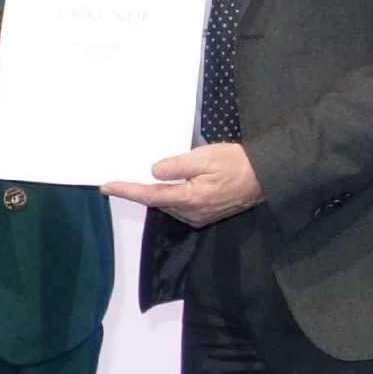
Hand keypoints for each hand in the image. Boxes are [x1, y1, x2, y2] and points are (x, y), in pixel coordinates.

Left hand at [101, 142, 263, 226]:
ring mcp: (198, 216)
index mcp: (189, 198)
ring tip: (143, 178)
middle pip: (157, 202)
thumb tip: (154, 171)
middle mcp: (191, 212)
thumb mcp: (205, 157)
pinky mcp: (205, 215)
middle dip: (139, 191)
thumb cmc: (237, 163)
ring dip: (156, 193)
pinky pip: (180, 206)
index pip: (149, 195)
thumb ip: (177, 165)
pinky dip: (170, 196)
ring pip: (168, 204)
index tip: (106, 187)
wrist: (266, 177)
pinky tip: (169, 184)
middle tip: (121, 178)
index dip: (126, 190)